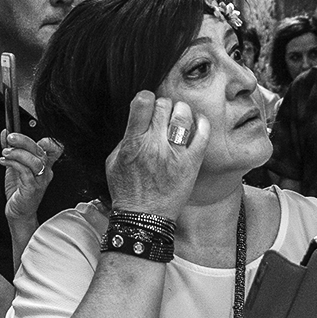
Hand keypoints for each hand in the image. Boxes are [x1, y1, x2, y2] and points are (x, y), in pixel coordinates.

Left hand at [2, 132, 63, 219]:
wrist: (18, 213)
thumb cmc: (19, 191)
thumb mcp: (14, 166)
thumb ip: (11, 149)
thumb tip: (6, 133)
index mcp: (44, 165)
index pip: (52, 148)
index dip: (43, 138)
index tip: (25, 135)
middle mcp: (45, 172)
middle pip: (40, 150)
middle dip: (23, 141)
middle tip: (10, 138)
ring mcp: (40, 181)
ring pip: (35, 161)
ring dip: (18, 153)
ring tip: (5, 153)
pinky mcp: (32, 189)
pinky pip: (26, 172)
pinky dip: (14, 163)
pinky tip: (5, 161)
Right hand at [105, 92, 208, 215]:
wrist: (144, 219)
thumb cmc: (127, 190)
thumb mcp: (114, 161)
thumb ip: (126, 137)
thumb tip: (139, 118)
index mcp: (133, 143)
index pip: (143, 102)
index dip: (146, 98)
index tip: (147, 104)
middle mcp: (154, 146)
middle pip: (164, 105)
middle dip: (163, 106)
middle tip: (162, 117)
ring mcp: (175, 154)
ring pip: (184, 114)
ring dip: (181, 111)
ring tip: (178, 119)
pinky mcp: (192, 163)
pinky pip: (203, 133)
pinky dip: (201, 123)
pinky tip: (196, 124)